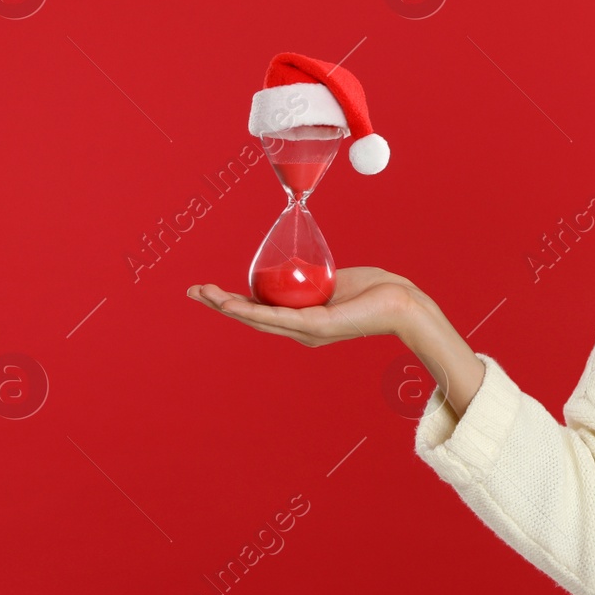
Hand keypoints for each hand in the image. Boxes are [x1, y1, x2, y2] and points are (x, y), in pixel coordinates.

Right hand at [188, 267, 421, 348]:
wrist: (400, 301)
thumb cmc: (373, 289)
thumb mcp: (333, 280)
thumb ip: (312, 278)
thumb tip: (297, 264)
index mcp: (301, 321)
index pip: (259, 311)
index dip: (231, 302)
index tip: (209, 290)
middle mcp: (299, 331)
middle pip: (251, 317)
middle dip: (219, 304)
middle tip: (193, 291)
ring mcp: (306, 331)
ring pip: (258, 319)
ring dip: (228, 307)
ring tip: (205, 295)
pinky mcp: (316, 326)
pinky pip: (278, 317)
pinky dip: (252, 311)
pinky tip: (233, 305)